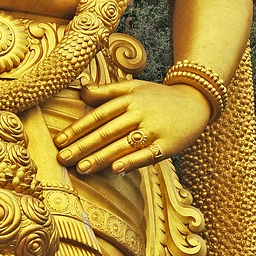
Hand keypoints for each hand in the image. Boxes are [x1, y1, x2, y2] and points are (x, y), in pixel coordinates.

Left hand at [54, 79, 211, 174]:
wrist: (196, 101)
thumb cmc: (158, 96)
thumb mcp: (134, 87)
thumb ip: (107, 90)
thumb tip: (81, 91)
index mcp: (128, 99)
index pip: (98, 115)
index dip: (77, 129)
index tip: (59, 141)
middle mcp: (139, 113)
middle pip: (106, 131)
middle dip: (82, 146)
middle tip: (62, 159)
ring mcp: (154, 129)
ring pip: (122, 144)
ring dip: (101, 157)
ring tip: (81, 168)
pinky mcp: (168, 145)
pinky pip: (147, 154)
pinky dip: (132, 161)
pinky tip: (116, 169)